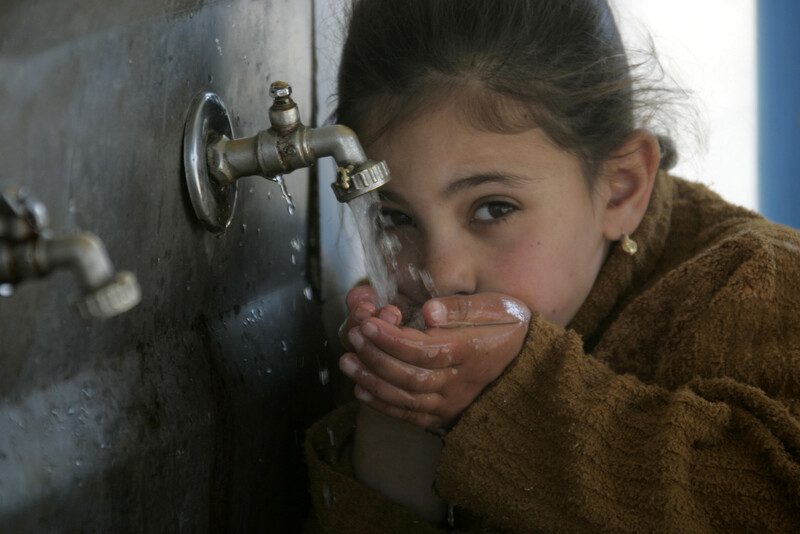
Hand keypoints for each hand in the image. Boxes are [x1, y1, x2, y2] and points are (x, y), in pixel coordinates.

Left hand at [340, 292, 530, 427]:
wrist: (525, 355)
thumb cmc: (505, 323)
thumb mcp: (495, 305)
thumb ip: (461, 307)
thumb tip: (429, 311)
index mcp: (470, 352)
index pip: (423, 350)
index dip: (392, 339)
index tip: (368, 323)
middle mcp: (460, 383)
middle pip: (410, 376)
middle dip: (376, 357)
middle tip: (355, 337)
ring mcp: (451, 402)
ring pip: (406, 398)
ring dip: (372, 380)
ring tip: (348, 361)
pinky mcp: (443, 413)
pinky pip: (409, 414)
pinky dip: (382, 404)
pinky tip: (360, 389)